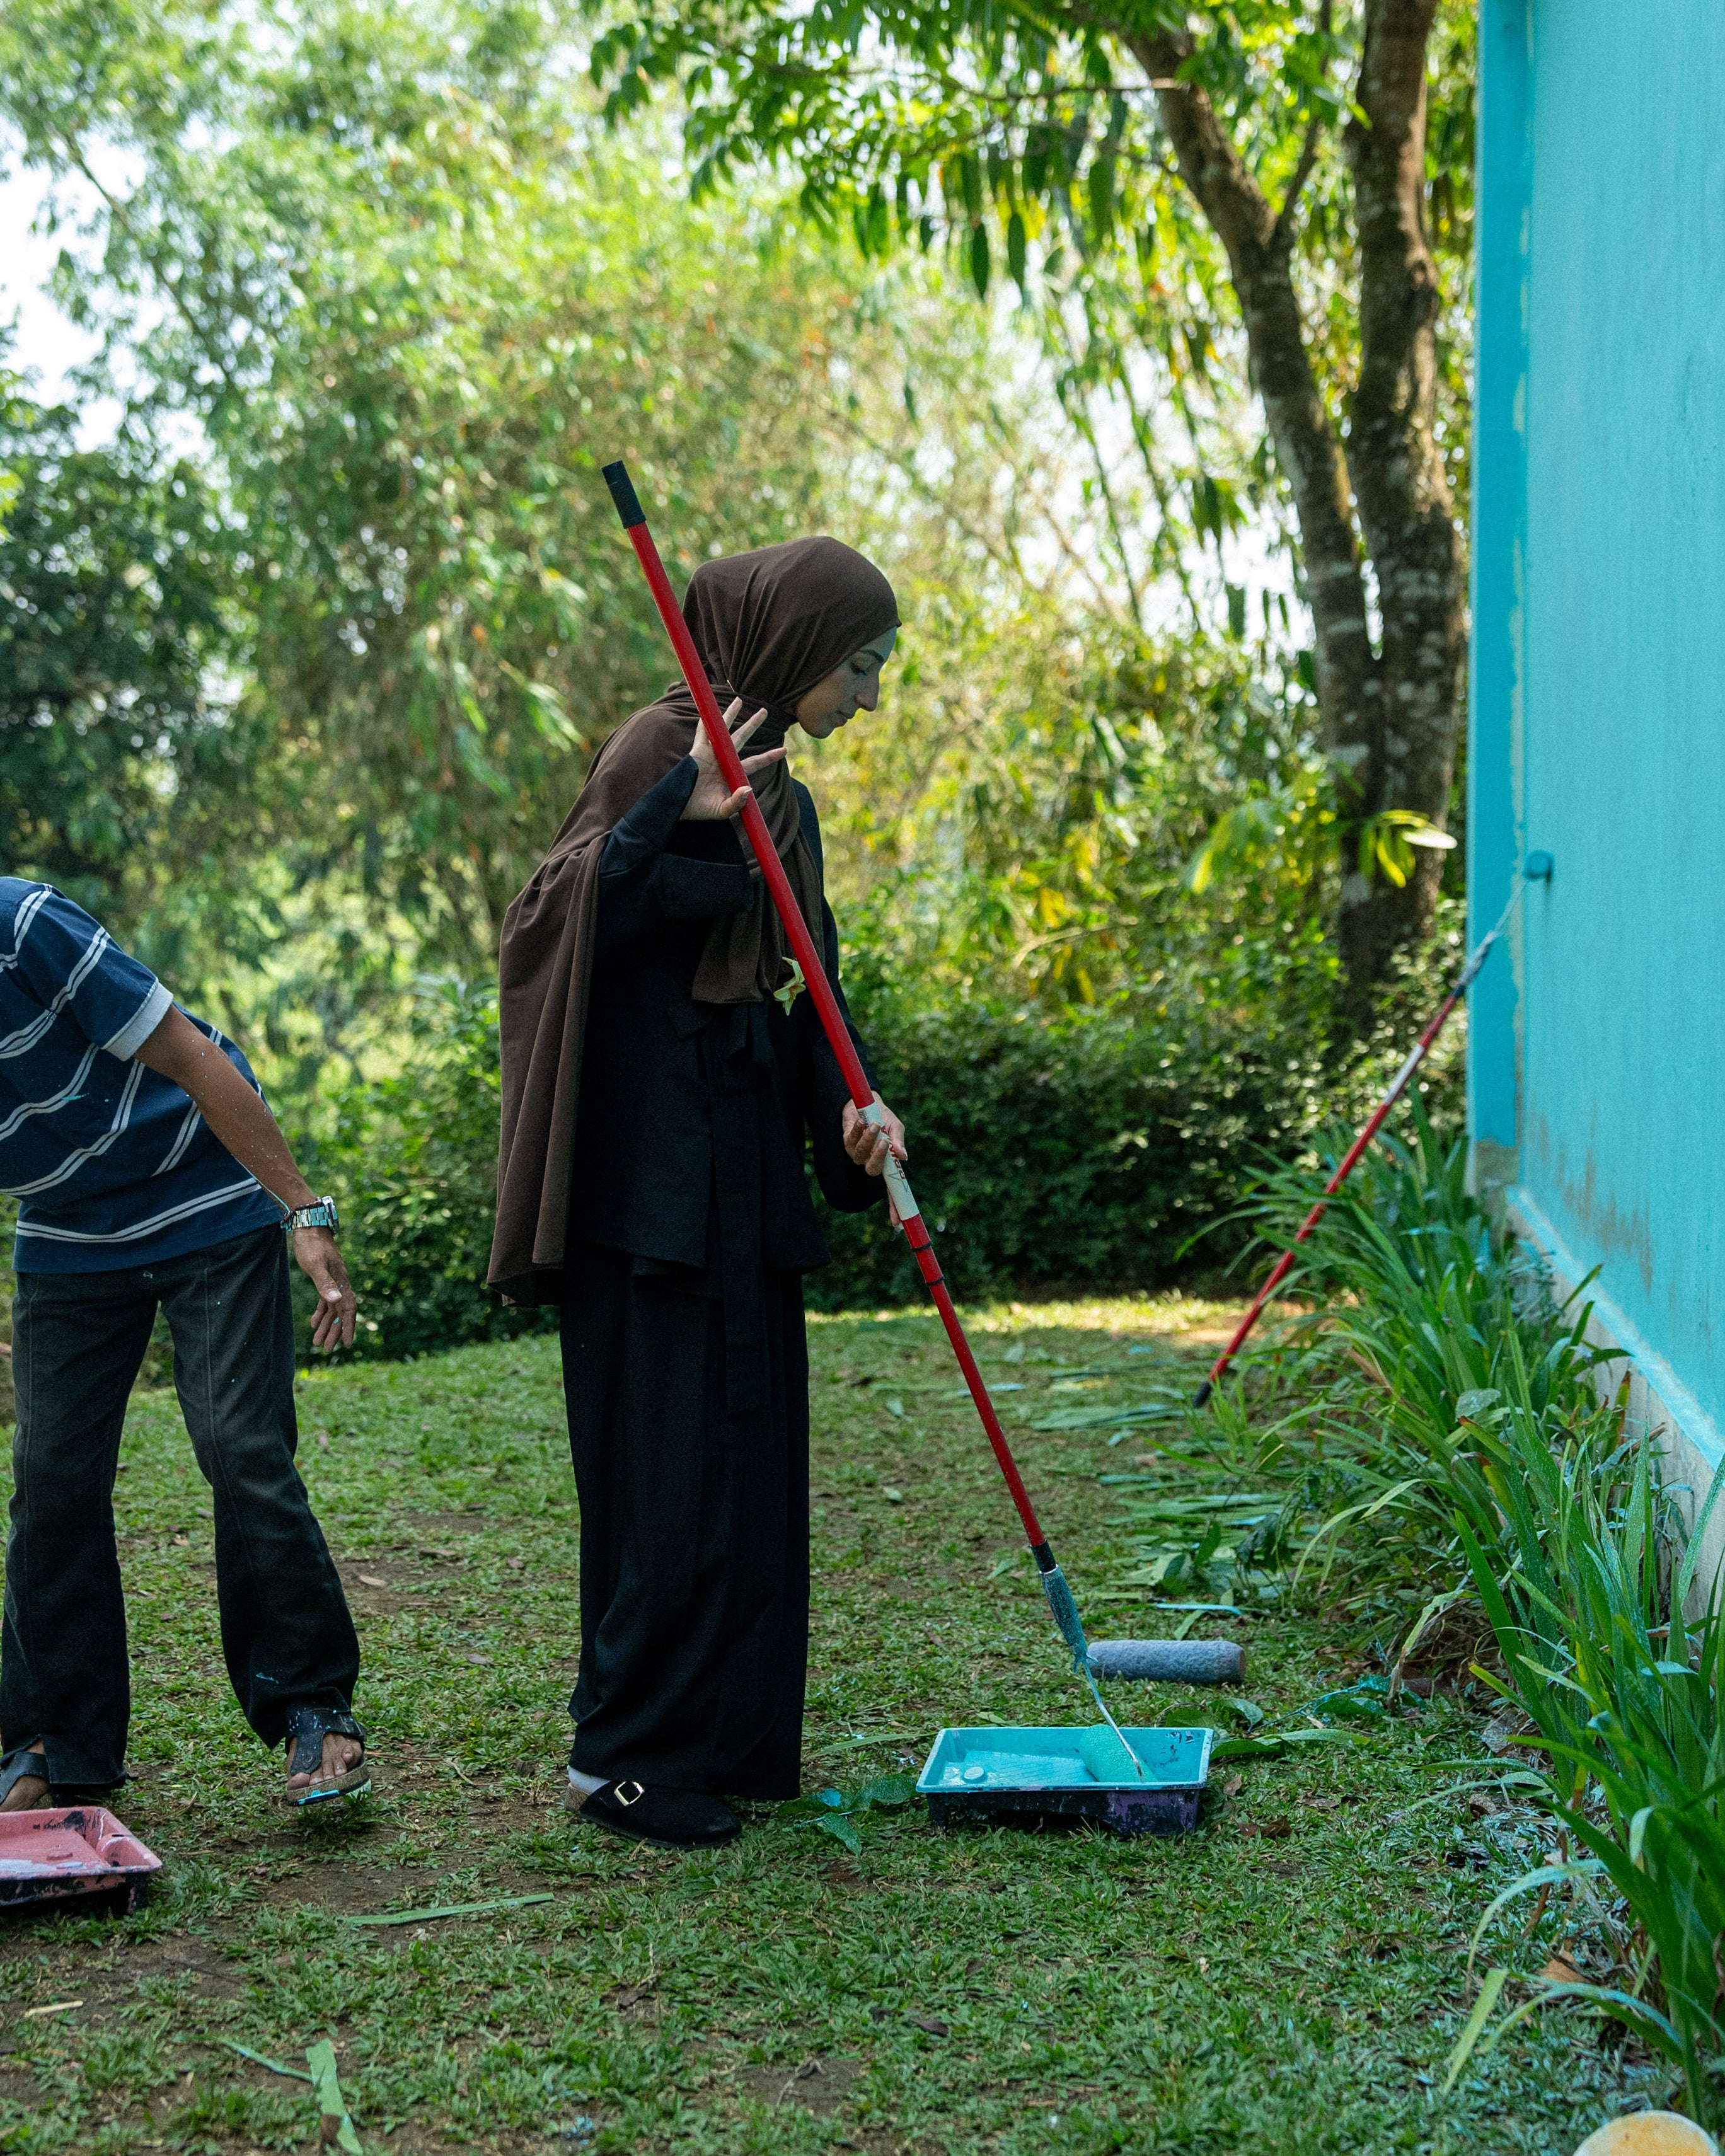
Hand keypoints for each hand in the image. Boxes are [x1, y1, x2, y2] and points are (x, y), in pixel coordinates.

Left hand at [294, 1227, 355, 1351]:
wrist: (308, 1224)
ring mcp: (333, 1280)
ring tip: (317, 1342)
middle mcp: (340, 1283)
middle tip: (326, 1349)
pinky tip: (313, 1323)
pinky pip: (325, 1300)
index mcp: (341, 1281)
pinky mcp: (324, 1277)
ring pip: (332, 1308)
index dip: (348, 1327)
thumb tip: (336, 1302)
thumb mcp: (315, 1265)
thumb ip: (325, 1284)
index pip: (348, 1309)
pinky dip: (320, 1313)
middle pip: (340, 1312)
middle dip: (334, 1331)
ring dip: (326, 1325)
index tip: (346, 1344)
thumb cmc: (311, 1244)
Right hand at [680, 699, 786, 820]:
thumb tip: (748, 789)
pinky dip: (705, 722)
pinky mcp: (698, 752)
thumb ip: (736, 803)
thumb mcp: (722, 811)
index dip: (769, 756)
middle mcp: (724, 760)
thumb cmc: (701, 810)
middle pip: (742, 738)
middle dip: (753, 724)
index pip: (755, 762)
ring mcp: (711, 754)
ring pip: (723, 730)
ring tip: (739, 700)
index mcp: (734, 774)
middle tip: (764, 711)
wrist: (679, 806)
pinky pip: (703, 733)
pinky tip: (709, 710)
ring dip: (730, 715)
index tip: (785, 750)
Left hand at [842, 1093, 907, 1228]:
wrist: (865, 1101)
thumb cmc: (883, 1117)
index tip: (897, 1221)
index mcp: (886, 1162)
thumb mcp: (895, 1127)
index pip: (891, 1189)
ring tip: (874, 1124)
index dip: (894, 1206)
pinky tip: (862, 1121)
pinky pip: (851, 1141)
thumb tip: (903, 1156)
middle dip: (878, 1157)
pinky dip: (858, 1130)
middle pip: (873, 1171)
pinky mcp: (846, 1142)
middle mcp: (871, 1161)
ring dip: (868, 1139)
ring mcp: (857, 1153)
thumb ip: (898, 1141)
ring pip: (861, 1154)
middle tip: (885, 1143)